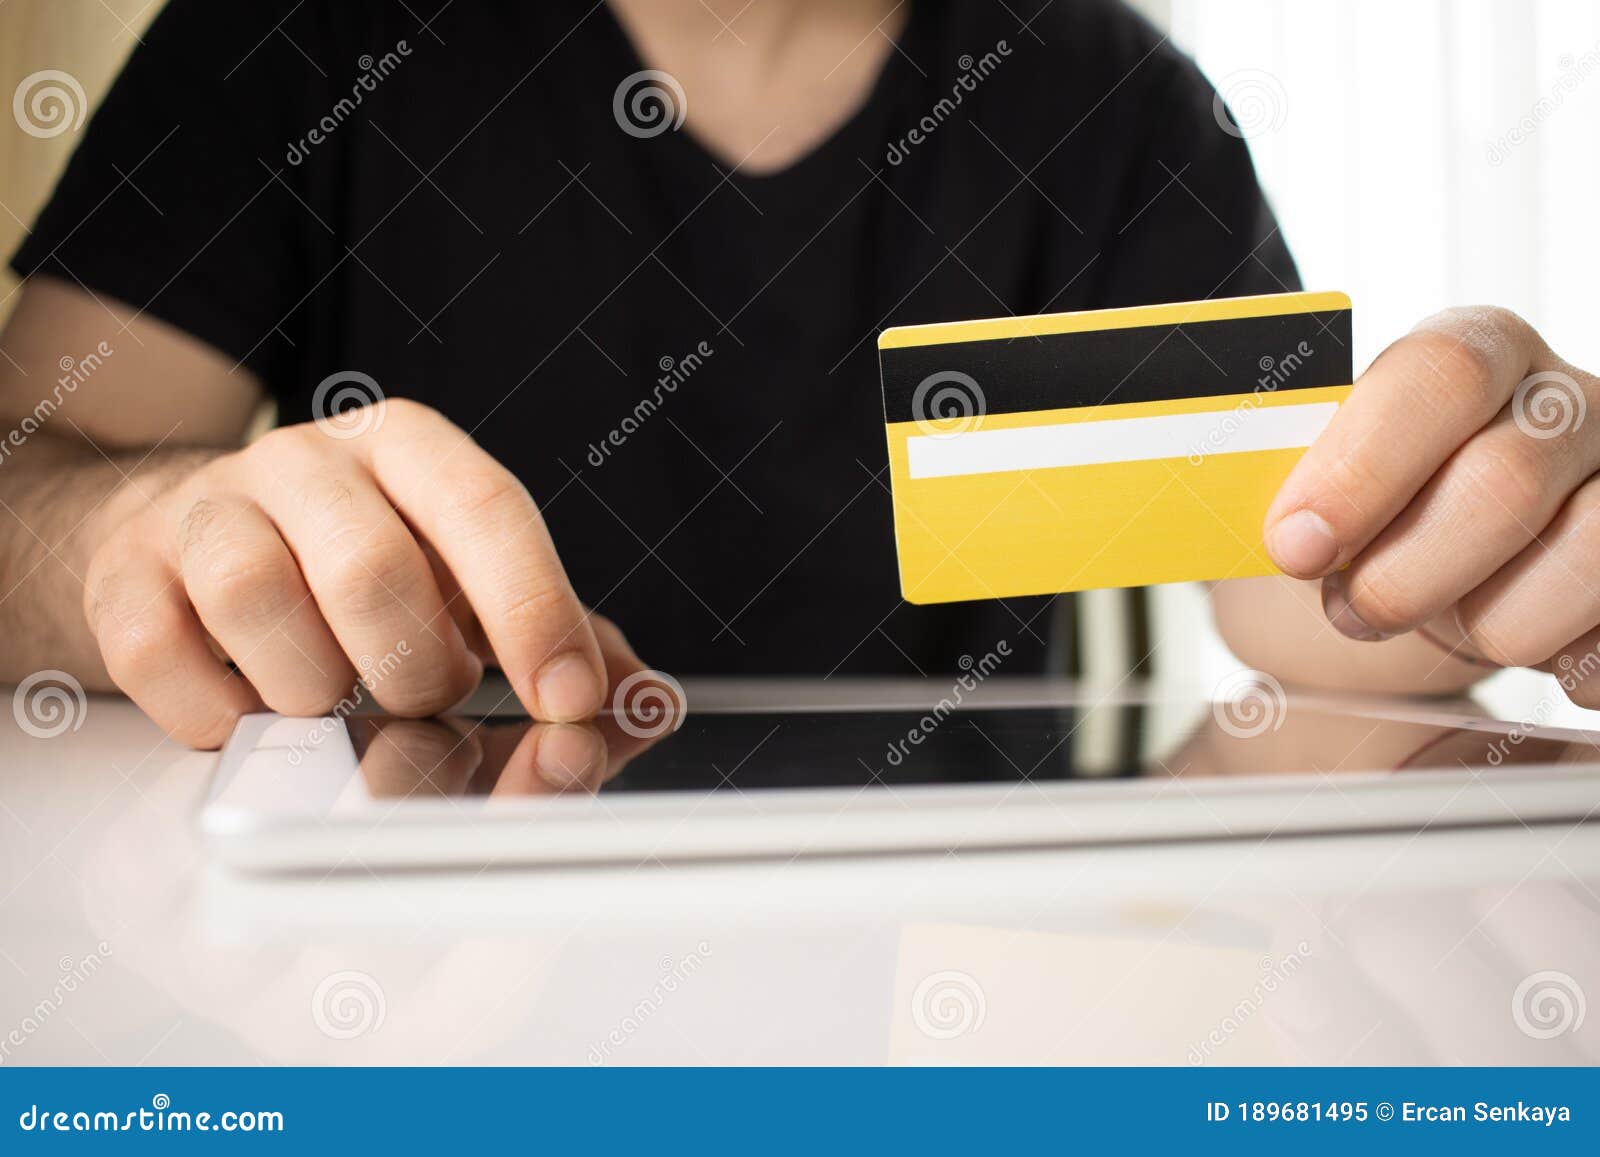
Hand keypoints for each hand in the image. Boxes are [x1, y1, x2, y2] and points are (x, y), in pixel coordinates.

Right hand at [83, 398, 633, 746]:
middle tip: (421, 698)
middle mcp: (308, 462)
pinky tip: (252, 714)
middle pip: (373, 569)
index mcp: (410, 451)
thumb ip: (558, 638)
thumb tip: (647, 702)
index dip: (534, 610)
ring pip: (260, 602)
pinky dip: (219, 712)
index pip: (486, 511)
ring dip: (315, 690)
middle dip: (415, 671)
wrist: (181, 538)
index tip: (568, 699)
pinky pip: (163, 653)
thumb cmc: (351, 566)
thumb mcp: (465, 584)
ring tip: (334, 698)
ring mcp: (207, 510)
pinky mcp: (127, 573)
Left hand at [1264, 306, 1599, 706]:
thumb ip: (1287, 485)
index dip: (1363, 467)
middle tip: (1348, 610)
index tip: (1295, 545)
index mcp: (1479, 351)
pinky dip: (1554, 661)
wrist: (1431, 576)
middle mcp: (1568, 404)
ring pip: (1583, 558)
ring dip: (1482, 623)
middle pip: (1506, 480)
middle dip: (1405, 574)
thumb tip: (1278, 530)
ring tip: (1439, 622)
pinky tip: (1513, 636)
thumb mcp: (1318, 486)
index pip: (1443, 375)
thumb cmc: (1370, 519)